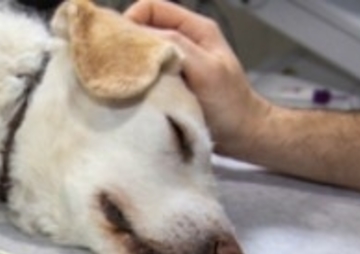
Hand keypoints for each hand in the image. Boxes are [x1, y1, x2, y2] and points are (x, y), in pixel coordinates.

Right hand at [124, 0, 273, 155]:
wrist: (243, 136)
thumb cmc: (230, 104)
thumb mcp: (206, 69)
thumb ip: (177, 46)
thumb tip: (140, 36)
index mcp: (195, 28)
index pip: (151, 7)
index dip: (131, 20)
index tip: (119, 46)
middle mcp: (184, 41)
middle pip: (143, 28)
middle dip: (127, 43)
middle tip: (116, 66)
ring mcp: (176, 62)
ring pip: (142, 51)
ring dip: (131, 64)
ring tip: (124, 80)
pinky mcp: (170, 83)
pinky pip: (146, 73)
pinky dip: (136, 80)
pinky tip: (133, 92)